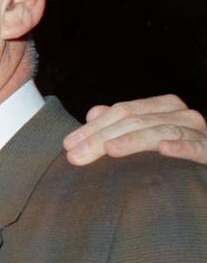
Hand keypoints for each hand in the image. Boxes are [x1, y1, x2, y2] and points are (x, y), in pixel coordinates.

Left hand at [64, 95, 206, 164]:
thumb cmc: (176, 149)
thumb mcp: (145, 134)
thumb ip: (120, 123)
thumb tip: (93, 113)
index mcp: (164, 107)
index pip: (123, 111)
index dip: (94, 126)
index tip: (68, 144)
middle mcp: (182, 115)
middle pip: (136, 121)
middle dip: (103, 137)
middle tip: (76, 155)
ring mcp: (198, 132)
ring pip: (162, 131)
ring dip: (134, 140)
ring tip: (110, 149)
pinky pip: (198, 148)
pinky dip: (182, 146)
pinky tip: (165, 149)